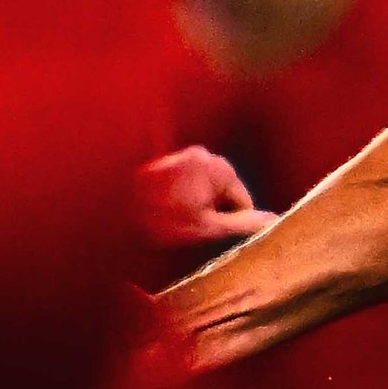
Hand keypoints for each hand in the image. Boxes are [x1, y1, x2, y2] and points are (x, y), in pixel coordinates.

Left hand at [134, 146, 275, 250]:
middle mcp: (207, 155)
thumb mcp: (207, 227)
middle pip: (226, 192)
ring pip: (207, 188)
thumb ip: (243, 224)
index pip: (244, 201)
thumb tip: (273, 222)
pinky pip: (191, 181)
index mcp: (222, 169)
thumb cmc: (161, 218)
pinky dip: (185, 196)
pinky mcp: (172, 159)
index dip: (231, 222)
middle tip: (190, 227)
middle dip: (213, 211)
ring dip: (198, 204)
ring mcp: (188, 155)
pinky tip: (167, 209)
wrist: (114, 205)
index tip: (209, 233)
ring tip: (175, 219)